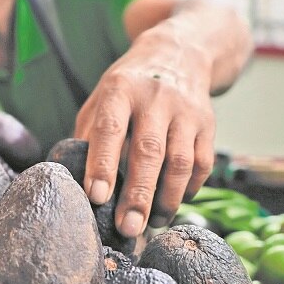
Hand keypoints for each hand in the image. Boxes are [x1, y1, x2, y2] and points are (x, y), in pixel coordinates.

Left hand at [74, 28, 214, 237]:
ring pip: (181, 162)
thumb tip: (75, 181)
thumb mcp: (101, 99)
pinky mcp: (208, 125)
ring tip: (150, 224)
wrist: (179, 54)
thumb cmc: (128, 88)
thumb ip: (88, 135)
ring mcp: (186, 112)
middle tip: (128, 229)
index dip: (102, 164)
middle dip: (138, 195)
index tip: (96, 197)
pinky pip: (202, 165)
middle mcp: (156, 98)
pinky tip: (171, 204)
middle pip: (149, 152)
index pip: (110, 128)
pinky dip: (188, 190)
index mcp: (120, 89)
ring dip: (166, 199)